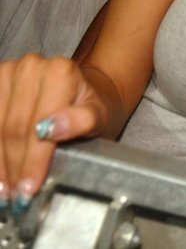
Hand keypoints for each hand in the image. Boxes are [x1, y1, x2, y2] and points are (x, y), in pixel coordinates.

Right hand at [0, 55, 107, 210]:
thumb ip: (81, 121)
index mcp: (59, 71)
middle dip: (13, 167)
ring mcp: (9, 71)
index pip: (37, 126)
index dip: (32, 161)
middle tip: (14, 197)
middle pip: (13, 129)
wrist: (82, 90)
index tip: (29, 189)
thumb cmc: (92, 106)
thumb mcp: (99, 116)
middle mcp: (31, 66)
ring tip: (4, 189)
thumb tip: (50, 129)